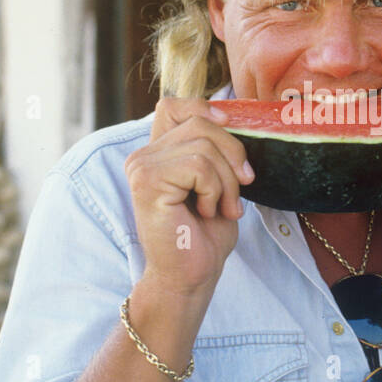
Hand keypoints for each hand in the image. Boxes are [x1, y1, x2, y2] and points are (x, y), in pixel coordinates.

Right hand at [124, 98, 253, 301]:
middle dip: (233, 155)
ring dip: (227, 181)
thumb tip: (234, 114)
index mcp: (156, 152)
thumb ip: (215, 149)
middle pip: (201, 122)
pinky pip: (199, 166)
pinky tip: (206, 212)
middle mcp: (142, 155)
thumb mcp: (217, 181)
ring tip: (222, 208)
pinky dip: (216, 191)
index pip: (174, 105)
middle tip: (240, 191)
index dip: (205, 109)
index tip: (231, 130)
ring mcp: (141, 167)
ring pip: (204, 145)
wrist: (191, 275)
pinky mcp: (147, 182)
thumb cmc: (204, 234)